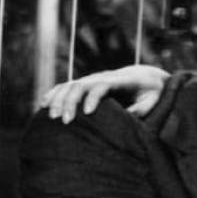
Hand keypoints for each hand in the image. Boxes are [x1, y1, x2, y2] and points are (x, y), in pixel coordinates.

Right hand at [40, 65, 168, 122]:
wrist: (147, 76)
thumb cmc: (152, 92)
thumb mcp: (153, 100)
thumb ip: (143, 108)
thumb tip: (130, 118)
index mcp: (120, 81)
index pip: (102, 85)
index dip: (93, 97)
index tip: (88, 112)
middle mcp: (103, 77)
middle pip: (81, 84)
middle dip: (71, 101)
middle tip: (65, 121)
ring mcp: (93, 79)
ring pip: (70, 85)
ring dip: (59, 99)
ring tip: (51, 116)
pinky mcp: (87, 84)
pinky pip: (66, 86)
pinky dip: (54, 93)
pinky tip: (43, 103)